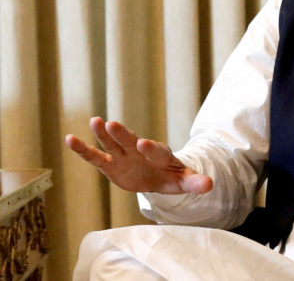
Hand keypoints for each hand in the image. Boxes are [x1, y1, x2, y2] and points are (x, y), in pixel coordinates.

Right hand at [65, 117, 212, 194]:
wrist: (158, 176)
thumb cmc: (172, 177)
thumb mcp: (184, 181)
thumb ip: (195, 182)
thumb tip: (211, 184)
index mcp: (160, 154)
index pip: (156, 151)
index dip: (151, 148)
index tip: (144, 144)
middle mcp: (140, 150)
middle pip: (131, 141)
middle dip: (124, 134)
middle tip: (114, 124)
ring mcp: (124, 156)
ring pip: (113, 144)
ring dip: (104, 134)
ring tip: (95, 121)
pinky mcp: (111, 165)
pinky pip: (95, 157)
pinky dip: (84, 149)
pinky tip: (71, 139)